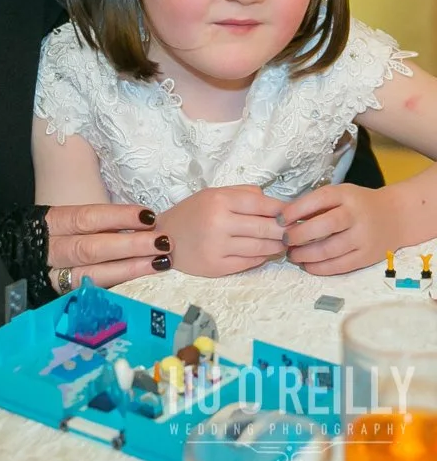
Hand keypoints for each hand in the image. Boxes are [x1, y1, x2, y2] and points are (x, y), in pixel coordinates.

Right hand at [45, 204, 172, 290]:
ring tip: (160, 262)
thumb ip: (99, 223)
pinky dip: (118, 286)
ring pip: (93, 275)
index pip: (87, 218)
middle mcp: (51, 251)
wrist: (17, 260)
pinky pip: (93, 292)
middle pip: (91, 249)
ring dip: (130, 269)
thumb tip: (143, 222)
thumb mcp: (70, 220)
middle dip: (130, 246)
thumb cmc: (57, 234)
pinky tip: (142, 281)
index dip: (118, 217)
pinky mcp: (62, 297)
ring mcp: (55, 278)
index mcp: (52, 223)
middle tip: (162, 242)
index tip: (148, 215)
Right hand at [155, 186, 286, 276]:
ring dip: (277, 245)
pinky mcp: (217, 267)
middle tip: (295, 231)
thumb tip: (273, 201)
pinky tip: (266, 253)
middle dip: (285, 230)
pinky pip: (250, 263)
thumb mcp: (213, 194)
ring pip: (261, 247)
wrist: (165, 238)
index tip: (295, 213)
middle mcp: (219, 222)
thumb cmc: (192, 213)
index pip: (262, 204)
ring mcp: (218, 247)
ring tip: (284, 242)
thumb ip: (242, 194)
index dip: (283, 209)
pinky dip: (262, 258)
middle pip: (266, 227)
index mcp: (219, 200)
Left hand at [283, 183, 399, 274]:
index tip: (279, 219)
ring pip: (330, 249)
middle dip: (299, 235)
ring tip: (292, 255)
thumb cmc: (357, 204)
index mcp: (345, 195)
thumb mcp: (339, 194)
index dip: (295, 210)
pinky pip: (340, 266)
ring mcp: (363, 237)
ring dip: (306, 255)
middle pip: (324, 226)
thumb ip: (316, 204)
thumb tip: (285, 218)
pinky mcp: (367, 257)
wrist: (396, 217)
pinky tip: (307, 266)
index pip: (318, 200)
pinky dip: (320, 268)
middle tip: (284, 240)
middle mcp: (355, 215)